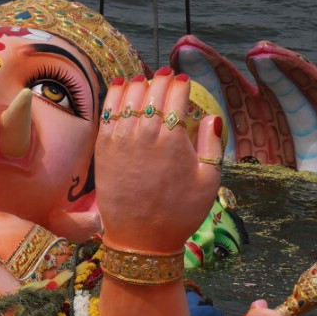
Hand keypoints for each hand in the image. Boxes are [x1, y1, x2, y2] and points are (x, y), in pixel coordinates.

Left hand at [93, 71, 222, 251]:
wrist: (140, 238)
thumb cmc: (179, 213)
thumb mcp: (209, 182)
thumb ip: (212, 145)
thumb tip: (212, 117)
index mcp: (173, 138)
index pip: (176, 94)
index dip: (182, 83)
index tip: (184, 81)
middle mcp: (145, 133)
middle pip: (153, 90)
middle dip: (162, 79)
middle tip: (167, 76)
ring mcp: (121, 138)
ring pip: (129, 96)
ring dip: (140, 83)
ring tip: (147, 80)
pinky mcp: (103, 146)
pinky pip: (108, 110)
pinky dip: (116, 94)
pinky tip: (122, 86)